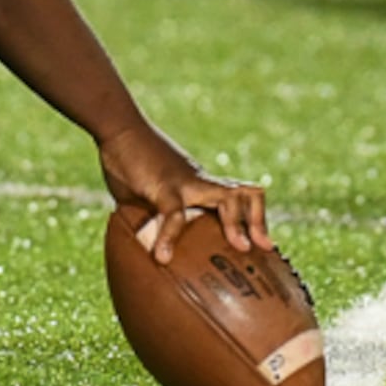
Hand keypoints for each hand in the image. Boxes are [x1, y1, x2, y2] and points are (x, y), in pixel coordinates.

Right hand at [97, 124, 269, 261]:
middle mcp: (200, 183)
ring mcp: (186, 184)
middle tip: (266, 248)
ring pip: (227, 197)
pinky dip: (169, 237)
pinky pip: (174, 214)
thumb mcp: (145, 193)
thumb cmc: (130, 160)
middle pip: (244, 194)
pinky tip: (162, 257)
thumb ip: (151, 216)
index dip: (254, 219)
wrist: (118, 127)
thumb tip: (147, 248)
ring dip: (236, 224)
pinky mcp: (164, 187)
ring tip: (241, 248)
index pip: (238, 197)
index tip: (261, 245)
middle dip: (258, 223)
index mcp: (200, 186)